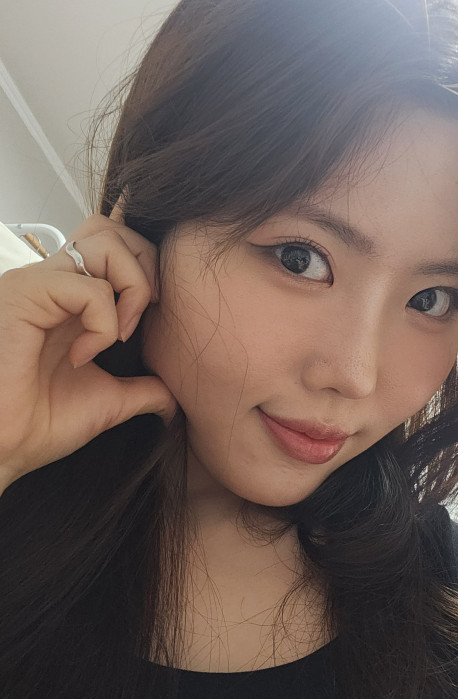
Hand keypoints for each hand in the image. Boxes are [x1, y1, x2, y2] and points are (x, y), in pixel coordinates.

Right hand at [0, 201, 176, 491]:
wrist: (2, 448)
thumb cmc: (39, 424)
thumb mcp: (109, 401)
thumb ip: (144, 389)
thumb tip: (176, 397)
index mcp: (73, 299)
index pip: (116, 245)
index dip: (147, 270)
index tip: (150, 322)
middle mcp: (54, 282)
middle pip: (113, 228)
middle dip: (146, 266)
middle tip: (145, 317)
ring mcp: (39, 283)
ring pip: (105, 242)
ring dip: (131, 288)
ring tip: (120, 338)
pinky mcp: (26, 293)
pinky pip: (89, 287)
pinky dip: (104, 325)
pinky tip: (82, 357)